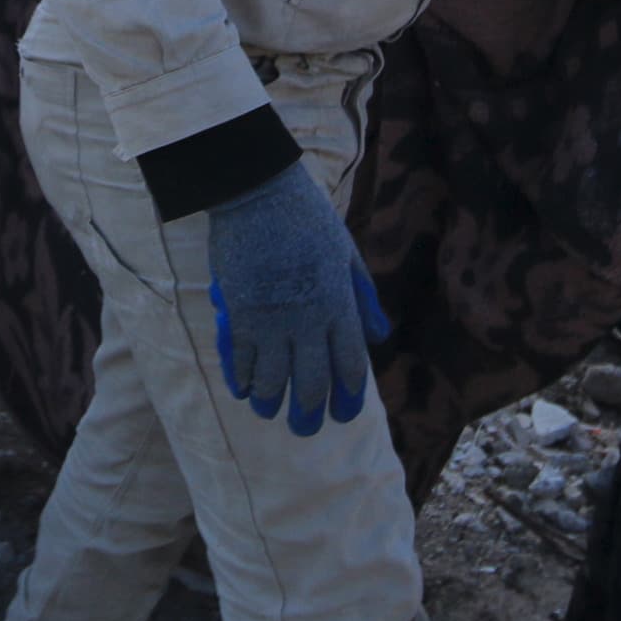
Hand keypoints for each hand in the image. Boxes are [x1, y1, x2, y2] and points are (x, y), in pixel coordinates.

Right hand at [201, 160, 388, 434]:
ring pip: (273, 382)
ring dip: (272, 404)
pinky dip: (243, 380)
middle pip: (312, 386)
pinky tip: (244, 389)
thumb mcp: (347, 253)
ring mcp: (272, 320)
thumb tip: (380, 336)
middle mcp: (308, 321)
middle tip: (305, 428)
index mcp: (339, 306)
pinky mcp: (239, 314)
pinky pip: (242, 361)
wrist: (256, 192)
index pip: (350, 369)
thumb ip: (362, 298)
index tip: (342, 415)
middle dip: (309, 416)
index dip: (347, 399)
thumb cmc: (306, 218)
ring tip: (270, 411)